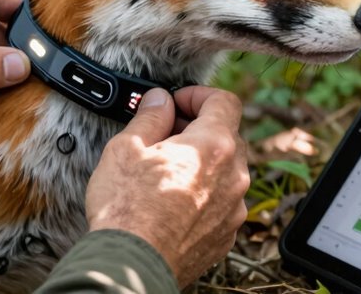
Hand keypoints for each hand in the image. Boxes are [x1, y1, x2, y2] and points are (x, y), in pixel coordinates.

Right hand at [85, 87, 249, 286]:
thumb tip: (159, 101)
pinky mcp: (226, 234)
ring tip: (165, 171)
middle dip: (198, 128)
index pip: (225, 101)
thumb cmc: (126, 209)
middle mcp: (234, 176)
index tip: (178, 102)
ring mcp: (233, 208)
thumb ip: (150, 116)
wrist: (132, 266)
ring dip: (202, 163)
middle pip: (227, 135)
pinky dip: (202, 194)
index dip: (199, 94)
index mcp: (214, 146)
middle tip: (165, 134)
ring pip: (225, 171)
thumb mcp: (127, 147)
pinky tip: (172, 201)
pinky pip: (221, 202)